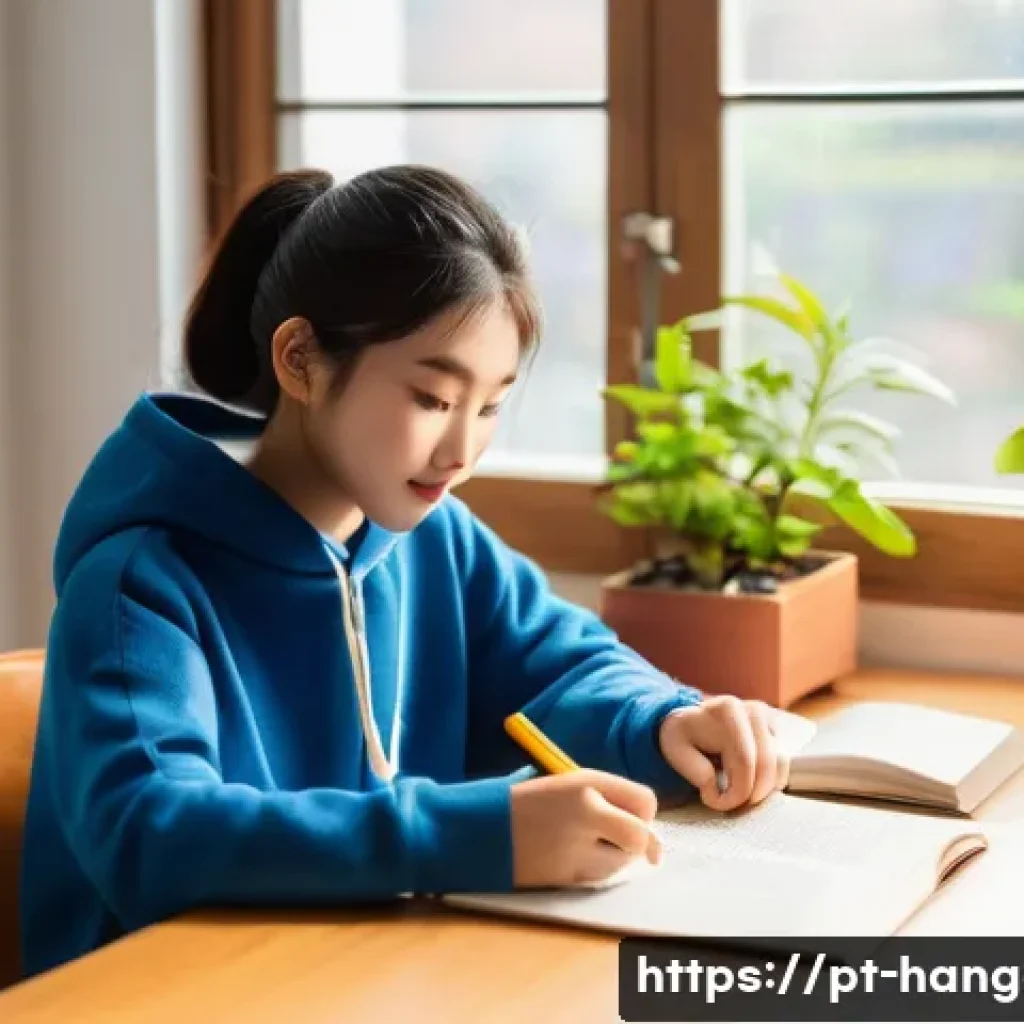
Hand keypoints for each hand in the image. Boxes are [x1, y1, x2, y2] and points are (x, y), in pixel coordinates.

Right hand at [510, 770, 661, 887]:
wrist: (473, 828)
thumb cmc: (519, 803)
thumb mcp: (561, 785)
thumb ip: (600, 798)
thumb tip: (642, 824)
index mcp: (585, 781)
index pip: (644, 801)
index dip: (642, 813)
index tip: (632, 817)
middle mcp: (586, 811)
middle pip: (641, 837)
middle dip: (640, 843)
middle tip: (628, 843)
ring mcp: (576, 847)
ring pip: (620, 863)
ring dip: (611, 858)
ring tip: (579, 845)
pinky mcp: (564, 876)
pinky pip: (596, 877)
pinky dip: (590, 871)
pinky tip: (565, 858)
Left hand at [658, 696, 788, 810]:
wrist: (692, 721)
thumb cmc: (683, 736)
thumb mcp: (675, 750)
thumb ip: (697, 772)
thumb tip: (718, 790)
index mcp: (727, 711)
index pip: (744, 761)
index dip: (738, 791)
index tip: (719, 803)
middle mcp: (753, 710)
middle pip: (766, 764)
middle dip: (752, 794)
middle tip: (734, 807)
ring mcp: (768, 717)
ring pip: (779, 764)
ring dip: (764, 789)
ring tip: (741, 797)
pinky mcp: (775, 728)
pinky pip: (783, 762)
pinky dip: (771, 781)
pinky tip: (752, 786)